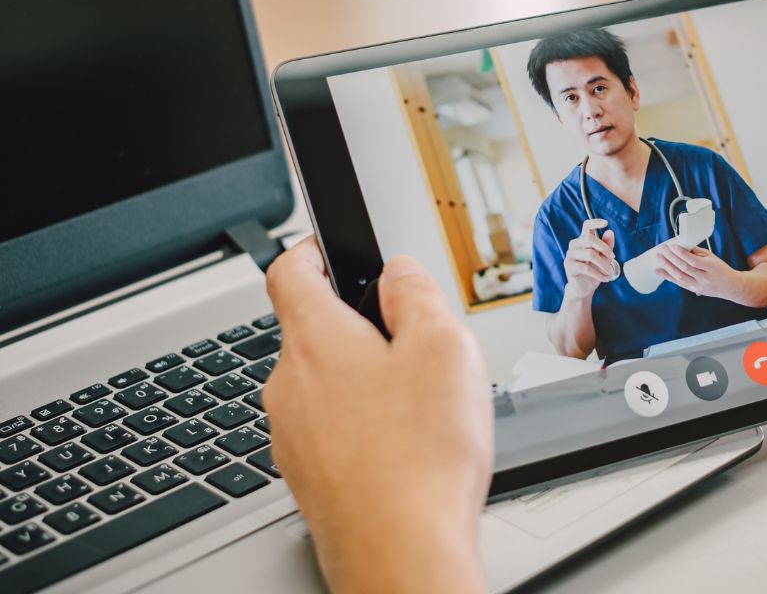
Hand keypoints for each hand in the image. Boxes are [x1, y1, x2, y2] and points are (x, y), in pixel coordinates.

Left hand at [263, 237, 491, 593]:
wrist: (400, 554)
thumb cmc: (420, 459)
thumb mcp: (444, 347)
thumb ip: (417, 296)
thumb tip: (398, 273)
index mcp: (316, 341)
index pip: (290, 271)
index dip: (313, 248)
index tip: (329, 245)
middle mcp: (289, 386)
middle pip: (313, 331)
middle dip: (358, 326)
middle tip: (412, 338)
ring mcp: (293, 436)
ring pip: (324, 385)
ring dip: (362, 380)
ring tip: (420, 404)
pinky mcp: (308, 477)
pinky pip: (331, 430)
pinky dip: (362, 425)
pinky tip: (406, 447)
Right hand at [563, 218, 615, 300]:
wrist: (585, 288)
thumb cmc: (594, 271)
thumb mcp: (604, 259)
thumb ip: (607, 246)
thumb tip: (610, 232)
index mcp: (583, 240)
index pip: (587, 226)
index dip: (595, 222)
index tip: (606, 223)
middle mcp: (575, 245)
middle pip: (589, 239)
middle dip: (604, 248)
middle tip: (613, 257)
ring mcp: (570, 255)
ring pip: (589, 253)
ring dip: (603, 264)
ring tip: (609, 272)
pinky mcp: (569, 266)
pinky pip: (586, 267)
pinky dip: (598, 274)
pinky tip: (605, 278)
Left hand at [655, 243, 740, 298]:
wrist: (731, 286)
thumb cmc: (721, 269)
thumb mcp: (713, 257)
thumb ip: (698, 252)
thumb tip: (683, 245)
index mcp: (712, 267)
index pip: (694, 261)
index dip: (682, 254)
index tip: (672, 246)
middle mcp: (705, 278)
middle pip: (685, 268)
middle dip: (671, 258)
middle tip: (661, 250)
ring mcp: (699, 286)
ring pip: (680, 277)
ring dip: (667, 267)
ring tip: (658, 259)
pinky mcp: (695, 290)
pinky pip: (680, 283)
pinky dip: (669, 277)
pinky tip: (661, 271)